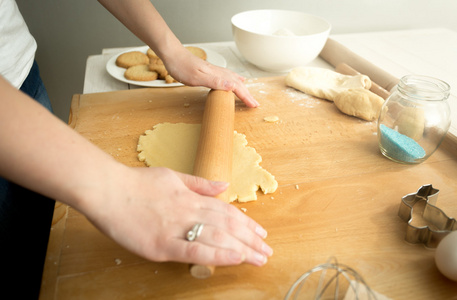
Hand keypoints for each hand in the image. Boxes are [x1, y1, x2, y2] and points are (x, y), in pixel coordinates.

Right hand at [82, 166, 272, 266]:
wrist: (108, 189)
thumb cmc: (137, 183)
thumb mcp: (172, 176)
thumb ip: (199, 184)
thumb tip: (223, 185)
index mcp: (190, 197)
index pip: (226, 211)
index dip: (246, 223)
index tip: (260, 233)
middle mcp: (188, 212)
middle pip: (227, 226)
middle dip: (250, 239)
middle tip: (266, 250)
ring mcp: (176, 229)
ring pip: (217, 238)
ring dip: (241, 248)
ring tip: (258, 258)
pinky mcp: (162, 245)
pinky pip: (195, 251)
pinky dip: (217, 255)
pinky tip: (234, 259)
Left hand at [162, 47, 258, 107]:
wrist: (173, 54)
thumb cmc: (182, 67)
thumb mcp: (197, 77)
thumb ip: (215, 81)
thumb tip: (233, 85)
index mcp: (218, 75)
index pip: (237, 87)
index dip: (246, 96)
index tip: (254, 105)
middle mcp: (219, 72)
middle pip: (238, 84)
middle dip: (248, 94)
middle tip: (255, 104)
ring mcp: (215, 71)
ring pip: (235, 80)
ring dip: (243, 88)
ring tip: (249, 95)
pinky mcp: (211, 71)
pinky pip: (229, 77)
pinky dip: (236, 81)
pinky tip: (237, 80)